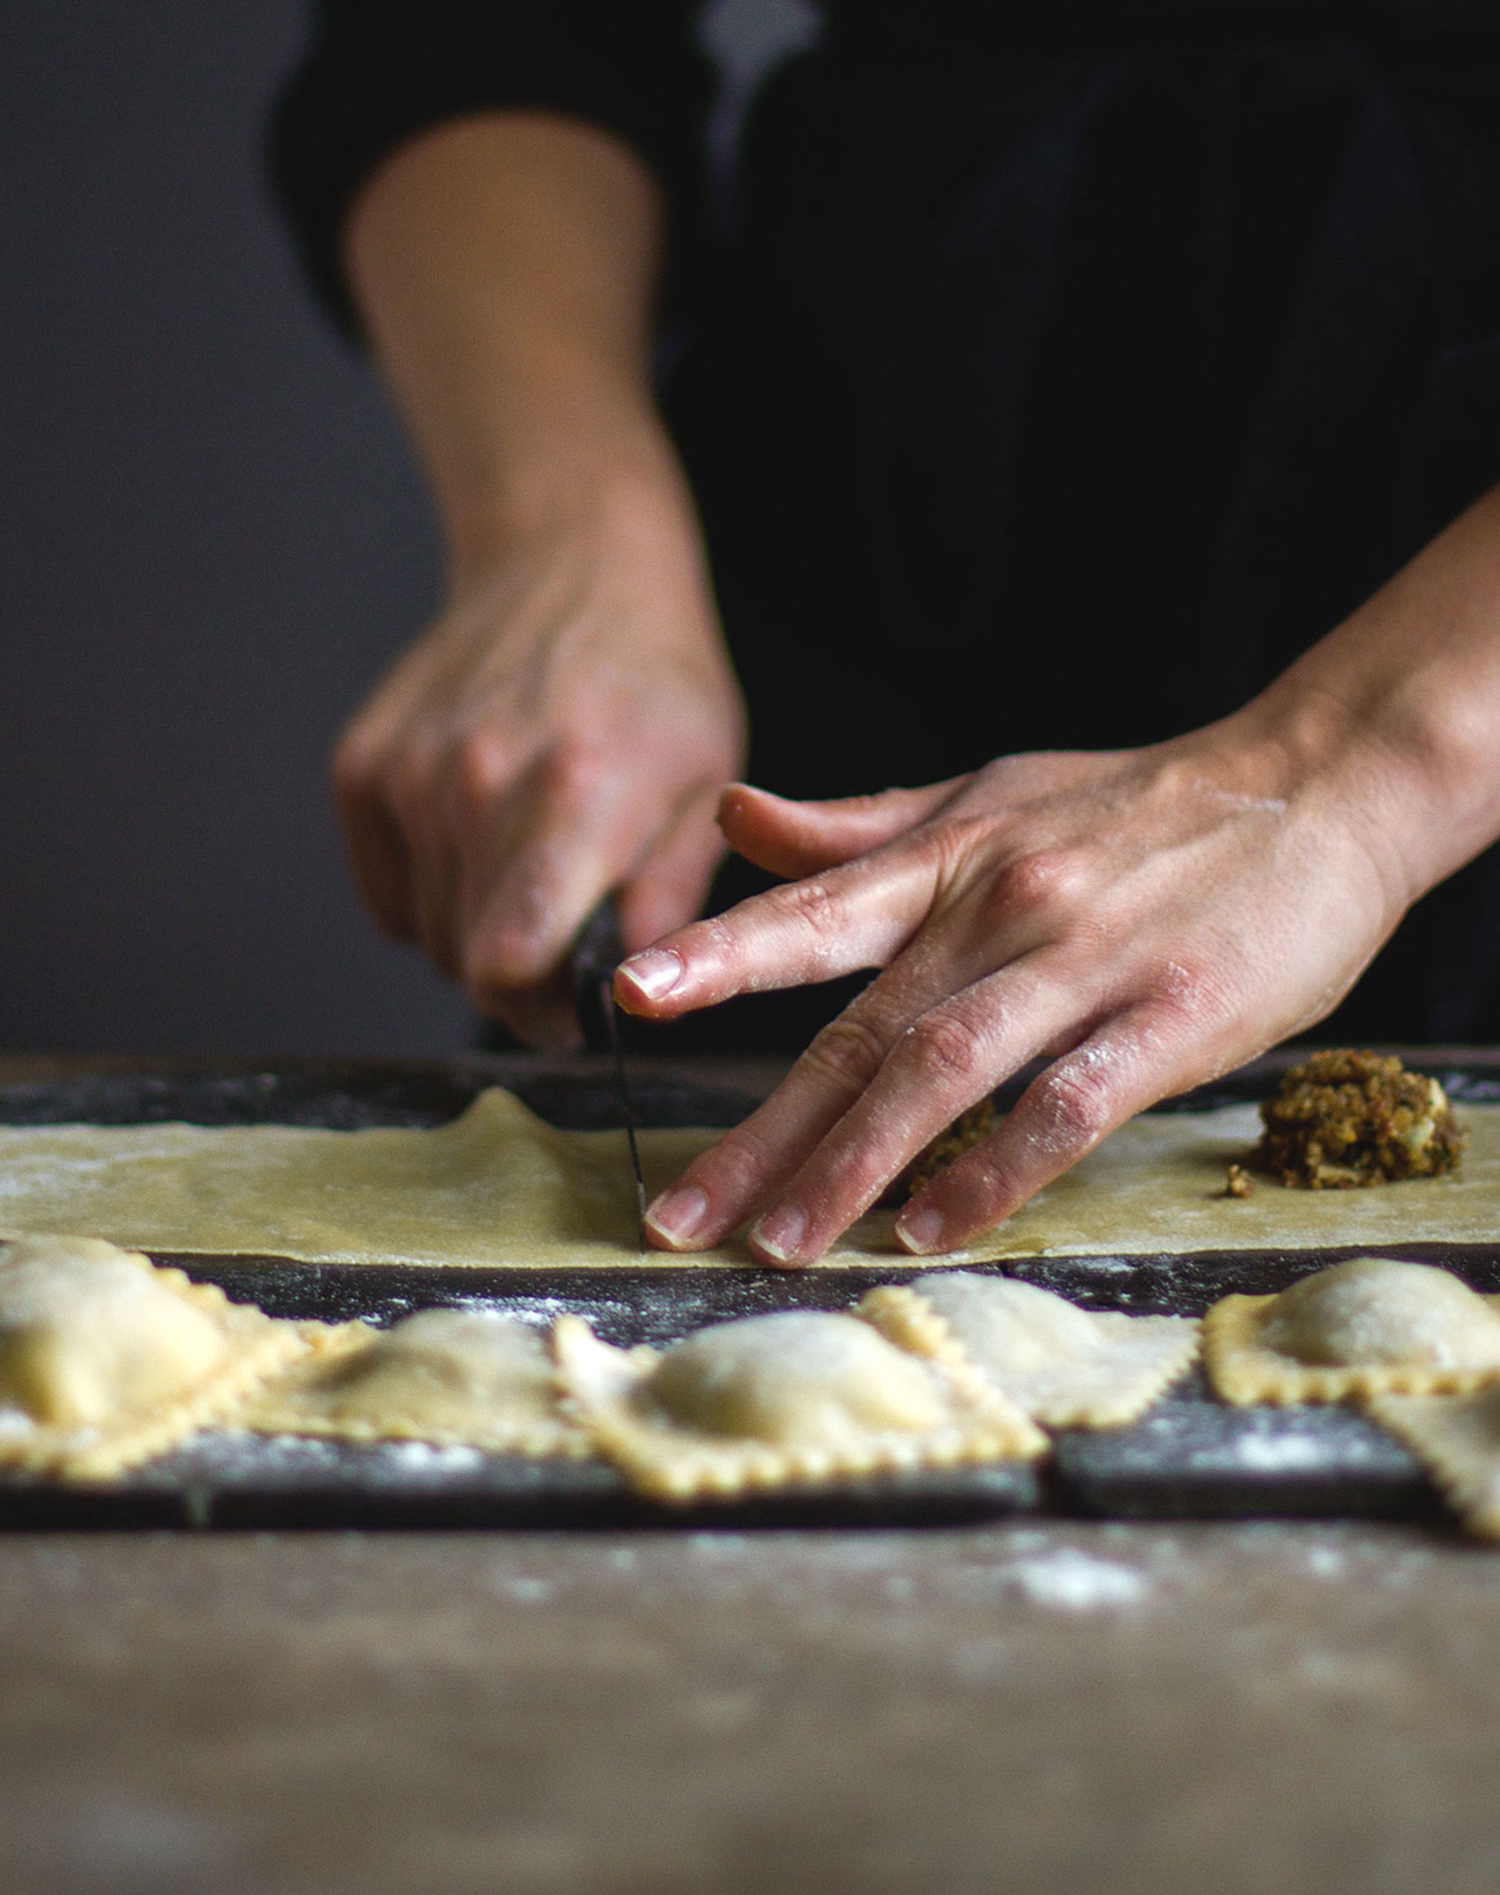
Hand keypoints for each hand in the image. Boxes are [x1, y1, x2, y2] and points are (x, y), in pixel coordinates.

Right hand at [333, 516, 745, 1044]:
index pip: (507, 962)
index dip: (539, 1010)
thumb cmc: (655, 680)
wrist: (568, 563)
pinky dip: (431, 891)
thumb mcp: (705, 788)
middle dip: (522, 975)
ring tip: (533, 861)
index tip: (574, 1007)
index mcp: (573, 792)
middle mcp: (474, 782)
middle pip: (468, 961)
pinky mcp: (361, 767)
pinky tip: (482, 835)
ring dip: (479, 929)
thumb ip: (668, 898)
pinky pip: (389, 893)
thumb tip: (633, 989)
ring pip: (429, 933)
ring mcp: (407, 772)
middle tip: (570, 929)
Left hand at [619, 690, 1426, 1260]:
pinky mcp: (1172, 1017)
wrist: (1317, 784)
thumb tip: (734, 820)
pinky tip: (936, 1225)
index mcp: (952, 857)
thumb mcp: (988, 792)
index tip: (633, 992)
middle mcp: (1002, 908)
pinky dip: (999, 1167)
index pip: (816, 907)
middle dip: (762, 1126)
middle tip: (679, 1213)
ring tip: (781, 1240)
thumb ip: (857, 826)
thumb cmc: (1137, 804)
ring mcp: (1087, 962)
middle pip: (860, 1028)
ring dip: (856, 1162)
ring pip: (946, 1070)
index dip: (722, 950)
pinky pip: (1069, 1102)